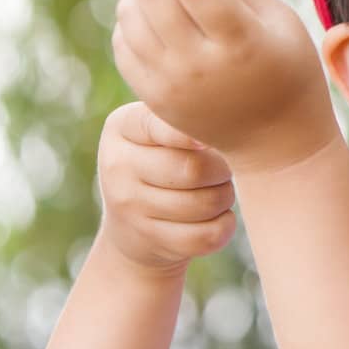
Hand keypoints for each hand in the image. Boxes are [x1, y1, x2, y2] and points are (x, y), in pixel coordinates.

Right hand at [95, 101, 236, 277]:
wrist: (130, 225)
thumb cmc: (160, 159)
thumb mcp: (155, 130)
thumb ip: (184, 115)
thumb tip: (231, 106)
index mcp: (121, 127)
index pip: (164, 125)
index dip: (198, 132)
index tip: (211, 139)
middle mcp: (117, 166)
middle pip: (195, 168)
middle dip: (223, 169)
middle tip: (224, 167)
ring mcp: (130, 209)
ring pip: (206, 203)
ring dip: (225, 196)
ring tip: (219, 189)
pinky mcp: (152, 242)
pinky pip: (207, 236)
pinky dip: (224, 225)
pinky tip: (218, 216)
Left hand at [110, 0, 340, 174]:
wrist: (276, 143)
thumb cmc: (288, 69)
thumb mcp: (277, 19)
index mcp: (240, 42)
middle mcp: (199, 66)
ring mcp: (171, 85)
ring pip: (131, 16)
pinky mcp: (153, 98)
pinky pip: (123, 42)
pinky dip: (129, 14)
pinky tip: (149, 4)